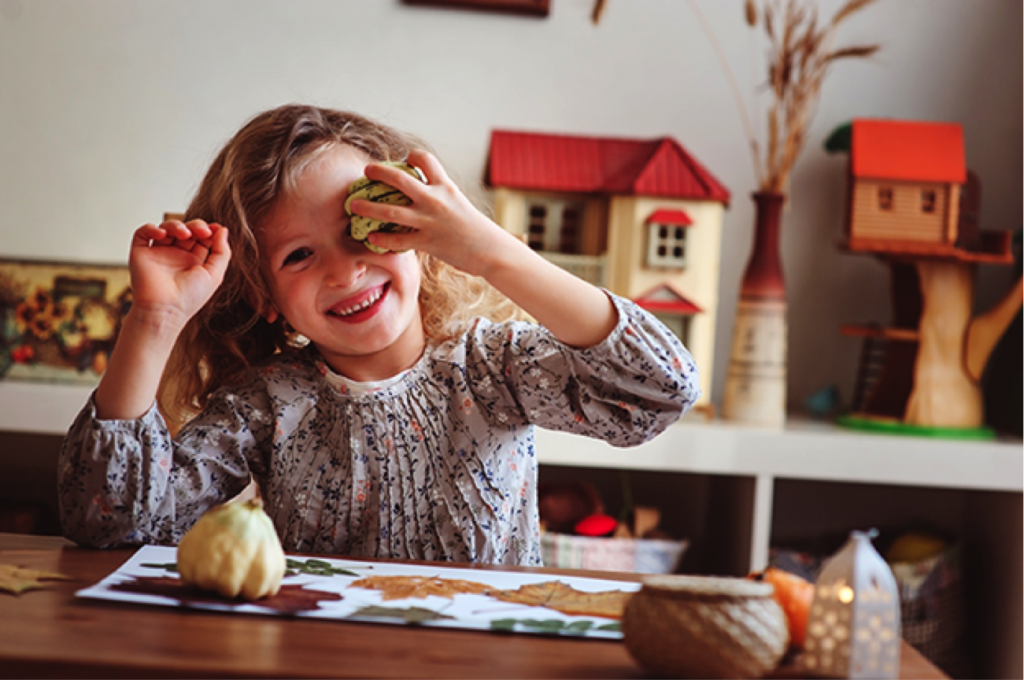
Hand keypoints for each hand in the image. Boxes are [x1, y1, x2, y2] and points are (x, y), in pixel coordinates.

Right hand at [128, 219, 230, 326]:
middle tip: (202, 231)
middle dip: (195, 226)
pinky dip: (152, 228)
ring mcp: (158, 254)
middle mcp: (175, 257)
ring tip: (184, 233)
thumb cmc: (190, 297)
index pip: (201, 239)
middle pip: (186, 230)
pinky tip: (162, 235)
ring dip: (176, 225)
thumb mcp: (215, 274)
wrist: (165, 309)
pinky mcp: (141, 253)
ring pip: (166, 228)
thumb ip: (222, 252)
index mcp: (193, 262)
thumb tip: (223, 230)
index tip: (216, 228)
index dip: (208, 230)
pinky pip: (143, 233)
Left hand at [348, 149, 517, 276]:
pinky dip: (382, 239)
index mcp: (445, 186)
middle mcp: (435, 199)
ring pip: (390, 211)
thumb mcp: (460, 204)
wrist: (491, 250)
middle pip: (399, 180)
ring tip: (353, 205)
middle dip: (378, 173)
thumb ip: (441, 197)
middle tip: (366, 172)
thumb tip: (424, 196)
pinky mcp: (427, 242)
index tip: (403, 160)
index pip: (424, 159)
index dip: (411, 156)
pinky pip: (398, 239)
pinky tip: (370, 238)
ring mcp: (429, 221)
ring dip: (368, 207)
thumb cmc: (477, 229)